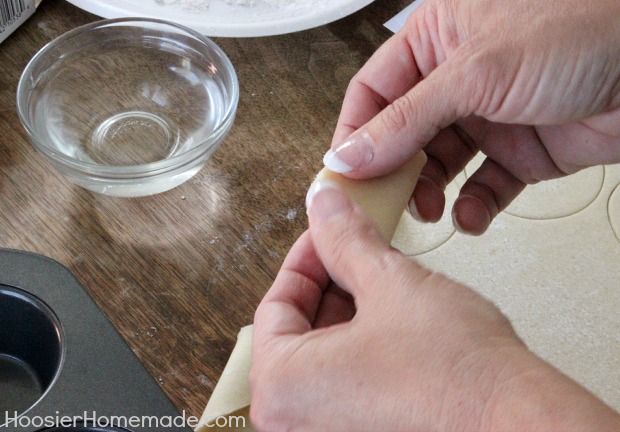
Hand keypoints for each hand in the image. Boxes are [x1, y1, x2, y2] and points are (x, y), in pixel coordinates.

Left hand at [250, 186, 619, 430]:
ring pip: (325, 355)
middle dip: (331, 283)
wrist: (522, 424)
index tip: (326, 235)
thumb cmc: (457, 377)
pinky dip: (364, 346)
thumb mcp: (391, 283)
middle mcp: (296, 422)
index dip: (306, 256)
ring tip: (384, 284)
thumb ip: (345, 239)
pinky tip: (395, 323)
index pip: (275, 304)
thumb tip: (325, 209)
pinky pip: (348, 381)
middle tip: (357, 251)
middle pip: (299, 330)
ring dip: (350, 311)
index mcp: (281, 388)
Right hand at [325, 0, 619, 234]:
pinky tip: (470, 215)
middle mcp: (458, 80)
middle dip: (391, 173)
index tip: (342, 176)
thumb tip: (351, 154)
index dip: (353, 135)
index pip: (373, 93)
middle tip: (381, 204)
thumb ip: (407, 119)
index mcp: (437, 40)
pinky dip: (474, 206)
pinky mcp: (520, 151)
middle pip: (402, 135)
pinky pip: (483, 186)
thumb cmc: (584, 29)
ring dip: (429, 194)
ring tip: (428, 211)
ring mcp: (489, 117)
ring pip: (439, 167)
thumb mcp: (477, 71)